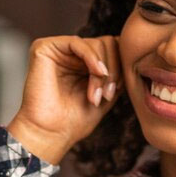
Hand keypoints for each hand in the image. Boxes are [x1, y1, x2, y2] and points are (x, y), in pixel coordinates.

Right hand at [6, 35, 121, 163]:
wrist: (50, 134)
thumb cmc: (74, 121)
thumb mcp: (106, 94)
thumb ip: (117, 73)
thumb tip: (131, 55)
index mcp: (82, 63)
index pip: (113, 49)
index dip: (121, 66)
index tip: (118, 91)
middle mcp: (69, 54)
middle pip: (107, 43)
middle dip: (113, 70)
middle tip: (108, 95)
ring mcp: (57, 50)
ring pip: (96, 43)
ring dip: (103, 71)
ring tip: (96, 95)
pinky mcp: (44, 48)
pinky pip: (78, 42)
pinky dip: (93, 57)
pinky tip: (98, 73)